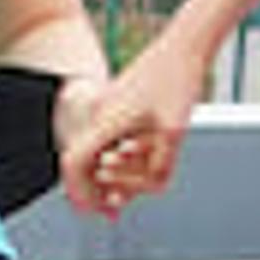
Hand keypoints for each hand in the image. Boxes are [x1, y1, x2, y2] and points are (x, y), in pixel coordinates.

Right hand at [59, 56, 200, 214]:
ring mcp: (107, 109)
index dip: (80, 193)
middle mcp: (100, 115)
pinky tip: (140, 155)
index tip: (95, 212)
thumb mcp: (173, 134)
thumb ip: (159, 168)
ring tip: (137, 176)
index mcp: (106, 120)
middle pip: (84, 164)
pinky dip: (124, 156)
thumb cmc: (178, 83)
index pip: (75, 164)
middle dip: (101, 189)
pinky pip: (111, 140)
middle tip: (116, 211)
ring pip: (100, 153)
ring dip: (118, 171)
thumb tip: (150, 191)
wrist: (184, 47)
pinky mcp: (118, 106)